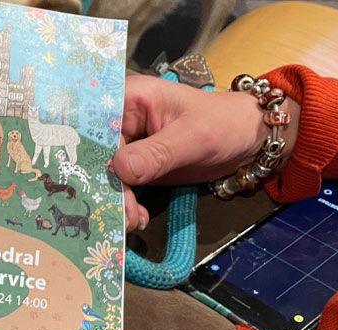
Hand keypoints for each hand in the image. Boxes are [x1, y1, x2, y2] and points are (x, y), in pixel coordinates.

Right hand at [113, 75, 299, 230]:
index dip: (90, 154)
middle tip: (119, 214)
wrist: (247, 140)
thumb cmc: (224, 124)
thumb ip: (157, 153)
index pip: (96, 126)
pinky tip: (137, 218)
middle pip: (97, 154)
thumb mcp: (193, 137)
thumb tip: (120, 170)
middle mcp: (121, 120)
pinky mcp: (136, 165)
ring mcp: (128, 144)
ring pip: (107, 174)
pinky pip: (121, 186)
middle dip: (105, 185)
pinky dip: (127, 204)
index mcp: (130, 99)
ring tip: (132, 221)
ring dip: (116, 201)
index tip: (95, 183)